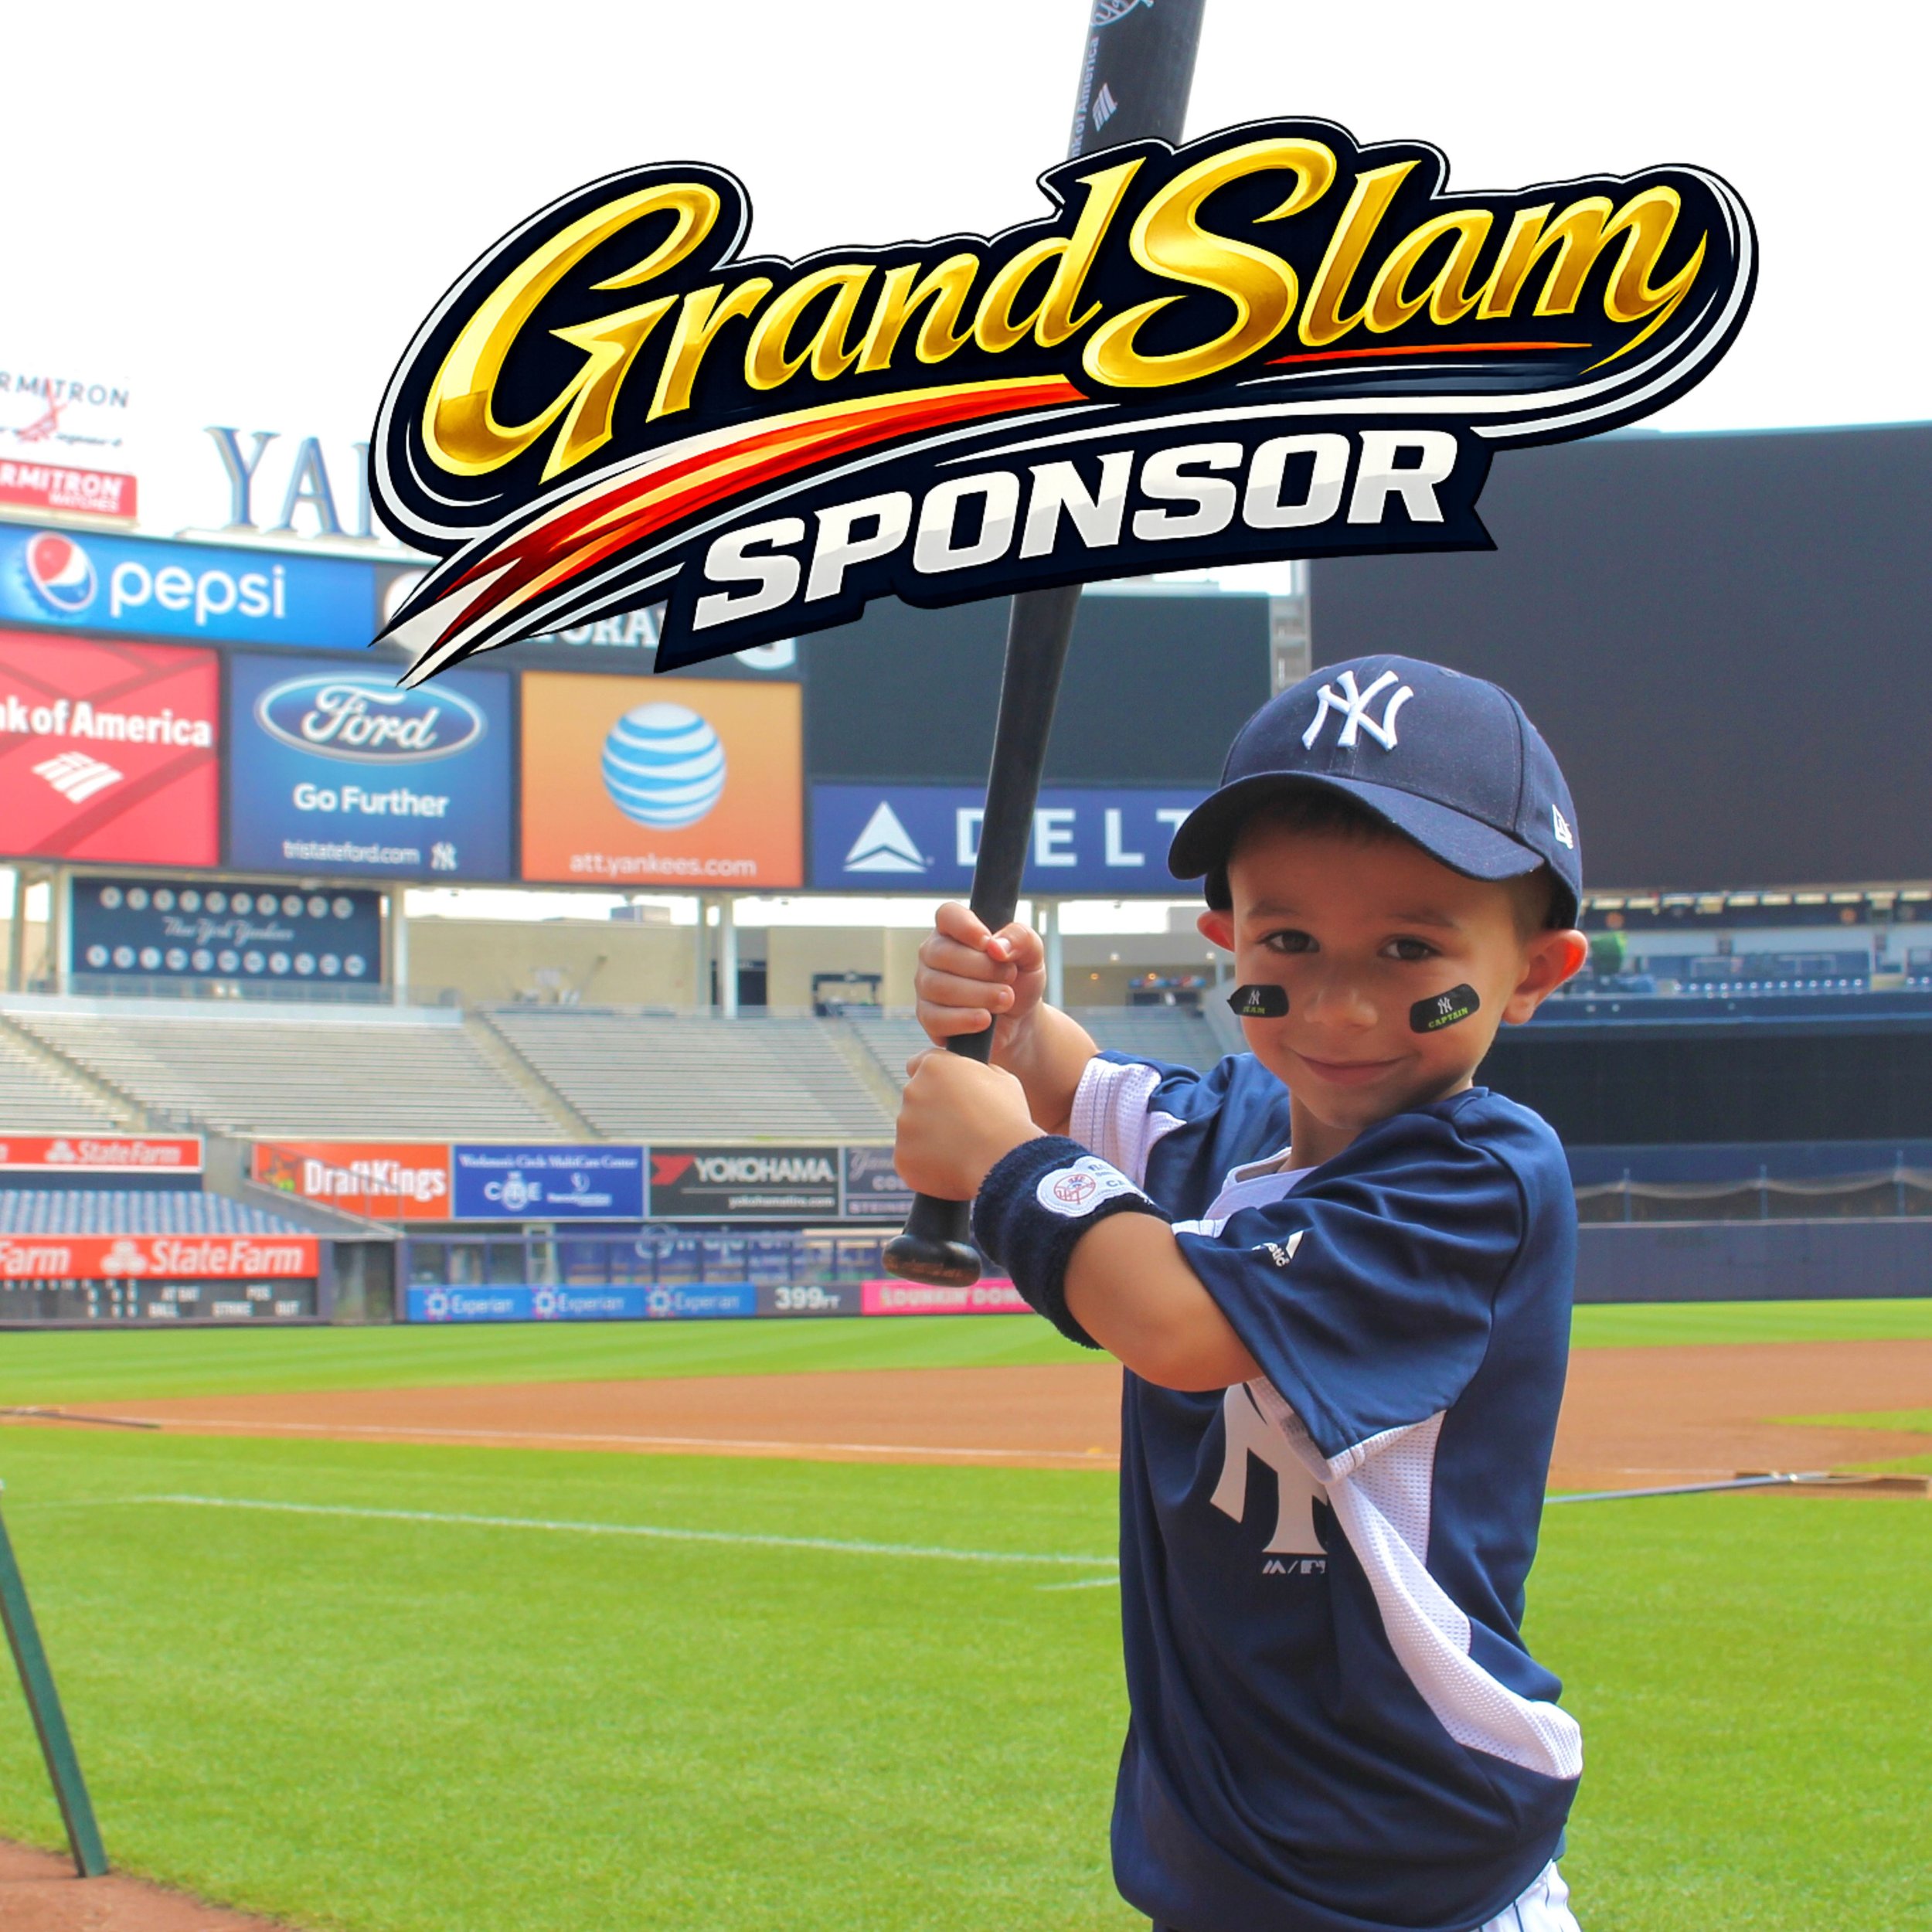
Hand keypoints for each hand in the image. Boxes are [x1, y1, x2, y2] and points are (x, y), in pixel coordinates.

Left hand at [894, 1048, 1042, 1198]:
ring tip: (961, 1150)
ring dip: (929, 1137)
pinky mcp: (902, 1156)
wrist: (1003, 1160)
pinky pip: (912, 1158)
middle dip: (932, 1110)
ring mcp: (904, 1125)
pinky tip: (952, 1168)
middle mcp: (912, 1091)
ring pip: (913, 1130)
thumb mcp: (1002, 1080)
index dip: (934, 1078)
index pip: (919, 1064)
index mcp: (934, 1066)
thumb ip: (978, 1072)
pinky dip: (926, 1164)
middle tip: (960, 1126)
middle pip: (916, 1098)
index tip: (946, 1091)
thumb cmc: (1008, 1118)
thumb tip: (973, 1076)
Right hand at [915, 902, 1046, 1058]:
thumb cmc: (1019, 979)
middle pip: (943, 954)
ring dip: (980, 995)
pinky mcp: (927, 1016)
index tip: (989, 943)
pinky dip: (965, 1020)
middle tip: (1009, 977)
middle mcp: (934, 954)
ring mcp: (926, 985)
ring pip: (939, 987)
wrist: (1020, 1019)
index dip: (966, 927)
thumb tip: (996, 946)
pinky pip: (935, 1018)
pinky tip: (985, 1020)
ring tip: (1005, 999)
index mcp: (955, 930)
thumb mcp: (1032, 954)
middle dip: (984, 969)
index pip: (948, 914)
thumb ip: (1021, 938)